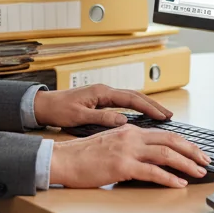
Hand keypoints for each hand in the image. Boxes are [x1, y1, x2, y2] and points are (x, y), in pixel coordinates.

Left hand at [32, 84, 173, 128]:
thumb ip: (102, 118)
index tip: (163, 116)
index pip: (131, 99)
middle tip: (169, 115)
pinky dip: (135, 108)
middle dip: (153, 105)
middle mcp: (104, 91)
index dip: (149, 108)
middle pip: (135, 96)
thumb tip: (124, 121)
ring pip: (130, 98)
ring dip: (146, 106)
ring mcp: (102, 94)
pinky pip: (123, 102)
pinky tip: (142, 115)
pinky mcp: (99, 100)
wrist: (44, 105)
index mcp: (101, 93)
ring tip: (161, 115)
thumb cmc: (58, 110)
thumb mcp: (79, 116)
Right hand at [49, 125, 211, 188]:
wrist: (63, 159)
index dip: (184, 143)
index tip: (197, 152)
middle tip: (206, 162)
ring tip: (198, 173)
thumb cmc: (83, 156)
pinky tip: (178, 184)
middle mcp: (131, 137)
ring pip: (166, 155)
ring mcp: (127, 151)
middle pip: (171, 141)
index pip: (164, 134)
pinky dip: (168, 178)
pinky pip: (152, 172)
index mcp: (129, 131)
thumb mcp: (110, 144)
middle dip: (192, 152)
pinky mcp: (121, 166)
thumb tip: (148, 157)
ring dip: (186, 165)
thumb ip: (129, 147)